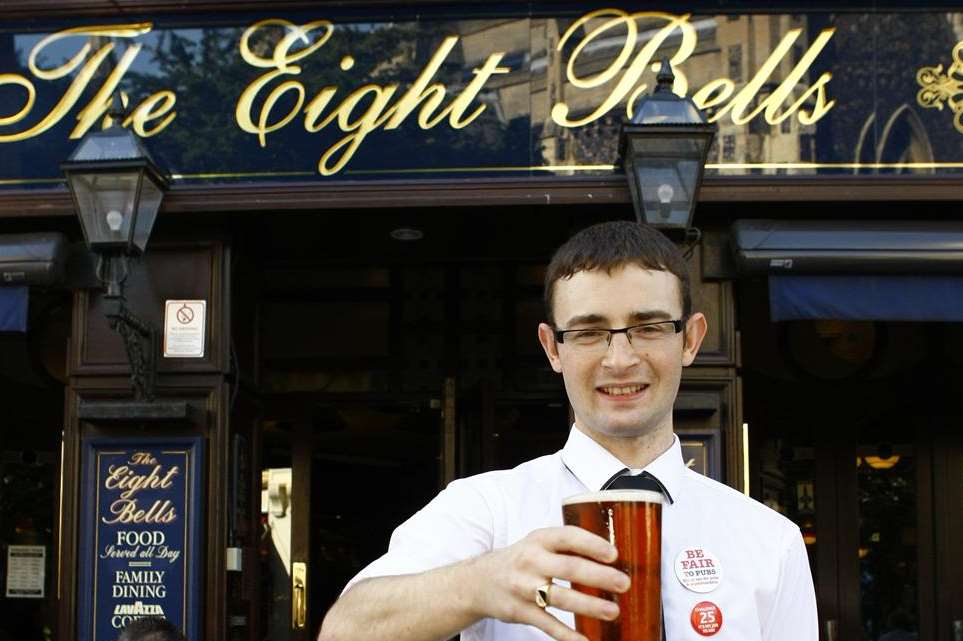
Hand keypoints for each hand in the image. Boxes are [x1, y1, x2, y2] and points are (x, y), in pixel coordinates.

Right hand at [469, 526, 629, 640]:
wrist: (479, 581)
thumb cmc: (520, 560)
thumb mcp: (538, 544)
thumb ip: (567, 548)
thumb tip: (612, 558)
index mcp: (539, 540)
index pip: (568, 537)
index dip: (591, 544)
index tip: (614, 554)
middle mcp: (531, 561)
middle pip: (569, 568)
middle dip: (598, 576)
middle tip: (623, 583)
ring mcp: (524, 587)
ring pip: (560, 598)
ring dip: (589, 606)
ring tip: (613, 611)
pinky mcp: (520, 611)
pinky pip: (548, 624)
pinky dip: (568, 635)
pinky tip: (586, 640)